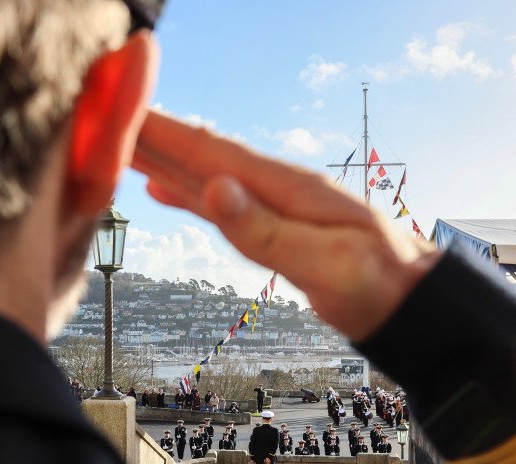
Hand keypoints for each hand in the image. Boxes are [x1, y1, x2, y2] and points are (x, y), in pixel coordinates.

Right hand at [132, 111, 439, 340]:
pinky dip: (187, 192)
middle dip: (152, 135)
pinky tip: (166, 188)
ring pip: (205, 174)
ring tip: (122, 145)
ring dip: (163, 159)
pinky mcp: (275, 227)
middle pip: (202, 155)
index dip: (163, 132)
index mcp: (288, 188)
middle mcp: (277, 188)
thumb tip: (214, 190)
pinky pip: (219, 203)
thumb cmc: (378, 284)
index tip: (121, 111)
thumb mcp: (325, 263)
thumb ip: (266, 231)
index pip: (212, 153)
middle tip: (104, 117)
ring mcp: (275, 205)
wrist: (411, 301)